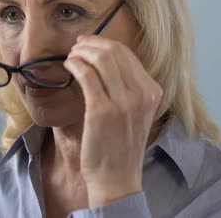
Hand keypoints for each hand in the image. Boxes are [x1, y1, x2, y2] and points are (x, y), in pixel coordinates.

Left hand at [63, 35, 162, 206]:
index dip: (104, 43)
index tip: (88, 44)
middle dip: (90, 43)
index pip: (127, 54)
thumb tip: (103, 58)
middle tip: (76, 46)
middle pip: (114, 51)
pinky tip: (68, 66)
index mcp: (152, 91)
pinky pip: (86, 75)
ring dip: (81, 52)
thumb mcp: (135, 112)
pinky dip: (74, 65)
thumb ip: (127, 87)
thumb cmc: (120, 144)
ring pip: (100, 58)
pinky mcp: (102, 111)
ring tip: (71, 56)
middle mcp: (142, 94)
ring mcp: (123, 102)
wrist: (117, 177)